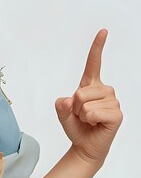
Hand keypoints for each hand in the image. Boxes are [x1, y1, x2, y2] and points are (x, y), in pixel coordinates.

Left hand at [55, 29, 122, 166]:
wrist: (85, 146)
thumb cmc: (76, 127)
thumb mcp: (62, 113)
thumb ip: (60, 105)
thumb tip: (69, 100)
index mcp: (90, 85)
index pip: (94, 63)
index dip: (98, 46)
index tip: (103, 31)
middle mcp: (104, 90)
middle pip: (80, 92)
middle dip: (74, 106)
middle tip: (82, 116)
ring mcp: (113, 101)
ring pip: (85, 103)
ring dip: (82, 115)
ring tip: (89, 120)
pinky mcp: (117, 114)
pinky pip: (94, 113)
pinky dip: (89, 120)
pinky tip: (97, 124)